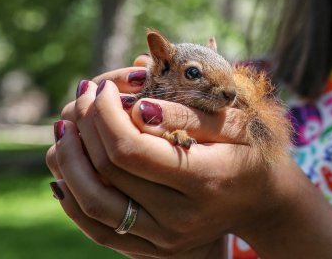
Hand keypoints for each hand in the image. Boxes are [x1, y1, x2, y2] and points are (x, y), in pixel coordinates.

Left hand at [47, 65, 331, 258]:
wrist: (264, 201)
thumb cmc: (251, 150)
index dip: (106, 115)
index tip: (103, 88)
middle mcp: (180, 217)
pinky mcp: (152, 250)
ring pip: (93, 203)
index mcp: (204, 179)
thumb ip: (190, 114)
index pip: (131, 150)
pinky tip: (70, 165)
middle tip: (83, 94)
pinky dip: (74, 195)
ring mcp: (164, 238)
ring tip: (67, 126)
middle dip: (85, 126)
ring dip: (70, 161)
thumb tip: (138, 108)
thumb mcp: (235, 123)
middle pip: (107, 173)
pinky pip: (98, 228)